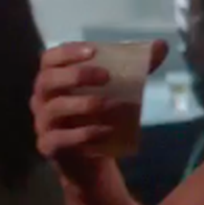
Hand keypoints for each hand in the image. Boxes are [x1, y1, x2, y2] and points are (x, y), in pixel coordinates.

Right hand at [31, 41, 166, 178]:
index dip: (67, 52)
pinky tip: (105, 131)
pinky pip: (59, 139)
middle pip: (46, 81)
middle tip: (106, 76)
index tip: (93, 51)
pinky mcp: (49, 147)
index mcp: (55, 80)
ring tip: (110, 104)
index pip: (49, 59)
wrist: (93, 159)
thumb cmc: (101, 116)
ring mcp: (43, 124)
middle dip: (75, 75)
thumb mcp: (119, 90)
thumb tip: (161, 45)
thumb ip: (138, 66)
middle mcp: (42, 100)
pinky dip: (83, 133)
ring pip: (53, 109)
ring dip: (82, 104)